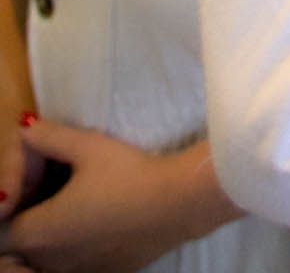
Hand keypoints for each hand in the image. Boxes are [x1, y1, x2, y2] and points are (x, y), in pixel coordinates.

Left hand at [0, 120, 234, 271]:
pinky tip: (102, 222)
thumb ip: (49, 138)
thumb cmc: (128, 174)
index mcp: (43, 230)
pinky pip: (78, 265)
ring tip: (77, 207)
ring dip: (53, 239)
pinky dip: (78, 249)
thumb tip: (23, 126)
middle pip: (25, 248)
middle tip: (53, 192)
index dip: (13, 208)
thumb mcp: (88, 147)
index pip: (5, 230)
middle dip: (31, 222)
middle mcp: (53, 260)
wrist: (177, 204)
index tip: (31, 188)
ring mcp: (79, 271)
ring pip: (50, 260)